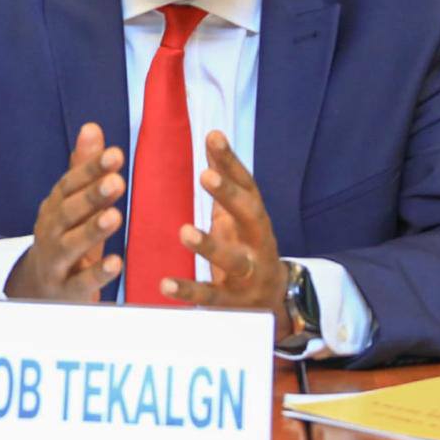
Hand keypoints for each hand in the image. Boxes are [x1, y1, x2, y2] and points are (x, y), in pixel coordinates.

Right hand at [5, 122, 125, 300]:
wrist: (36, 289)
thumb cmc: (65, 240)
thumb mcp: (74, 205)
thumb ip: (83, 169)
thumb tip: (92, 127)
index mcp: (55, 207)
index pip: (70, 184)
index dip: (90, 169)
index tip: (115, 154)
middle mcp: (51, 232)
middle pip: (69, 212)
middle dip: (91, 196)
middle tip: (116, 180)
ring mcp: (56, 262)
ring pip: (72, 245)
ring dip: (93, 230)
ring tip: (115, 216)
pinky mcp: (66, 291)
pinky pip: (80, 283)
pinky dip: (97, 273)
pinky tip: (117, 262)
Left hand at [161, 131, 289, 340]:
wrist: (274, 303)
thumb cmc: (248, 248)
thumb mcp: (238, 214)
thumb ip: (226, 179)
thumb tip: (213, 135)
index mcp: (256, 219)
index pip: (247, 185)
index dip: (231, 161)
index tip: (213, 136)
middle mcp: (259, 243)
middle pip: (249, 216)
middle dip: (229, 195)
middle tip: (205, 176)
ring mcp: (249, 275)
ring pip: (233, 260)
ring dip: (209, 246)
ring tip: (185, 231)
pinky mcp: (234, 303)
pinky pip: (211, 297)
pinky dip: (188, 291)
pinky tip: (165, 284)